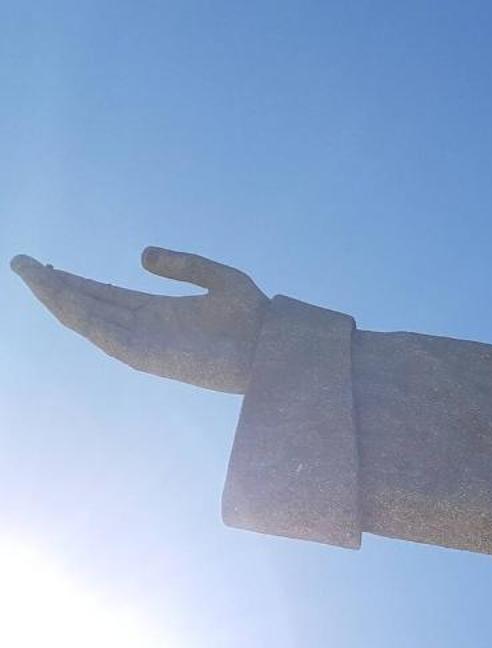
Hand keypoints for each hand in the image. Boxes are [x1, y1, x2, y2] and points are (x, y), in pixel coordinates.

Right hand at [12, 248, 268, 392]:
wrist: (274, 346)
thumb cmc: (254, 317)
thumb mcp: (218, 277)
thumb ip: (183, 264)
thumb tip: (141, 255)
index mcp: (156, 311)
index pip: (103, 294)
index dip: (72, 280)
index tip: (44, 265)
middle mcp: (144, 327)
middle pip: (87, 304)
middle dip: (53, 285)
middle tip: (21, 262)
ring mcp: (143, 342)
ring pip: (87, 318)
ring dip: (56, 297)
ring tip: (29, 273)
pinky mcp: (147, 356)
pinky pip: (104, 334)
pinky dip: (79, 316)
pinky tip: (57, 297)